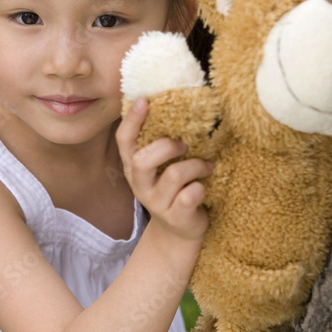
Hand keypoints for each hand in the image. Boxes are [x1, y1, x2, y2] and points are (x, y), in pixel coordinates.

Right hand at [116, 98, 211, 242]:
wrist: (178, 231)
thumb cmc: (172, 189)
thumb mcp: (161, 167)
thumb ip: (160, 144)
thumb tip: (175, 106)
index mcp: (134, 167)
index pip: (124, 141)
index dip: (131, 120)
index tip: (144, 101)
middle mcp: (140, 185)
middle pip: (142, 160)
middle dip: (166, 147)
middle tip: (184, 145)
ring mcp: (156, 203)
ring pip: (174, 175)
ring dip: (195, 166)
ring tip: (206, 166)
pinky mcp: (175, 217)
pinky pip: (190, 195)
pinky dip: (201, 187)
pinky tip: (203, 187)